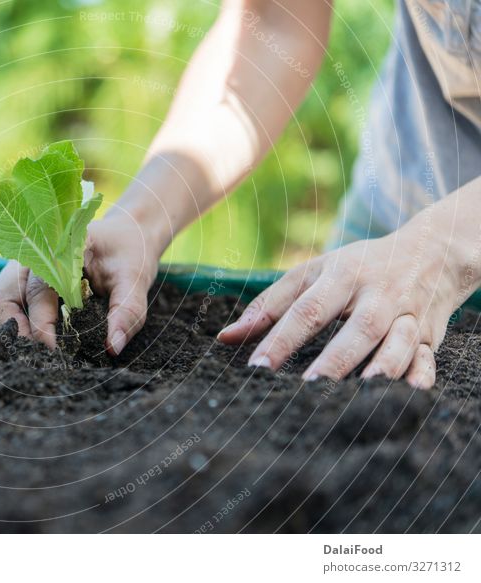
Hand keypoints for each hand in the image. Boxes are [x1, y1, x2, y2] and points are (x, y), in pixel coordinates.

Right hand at [0, 214, 160, 354]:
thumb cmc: (126, 253)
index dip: (42, 328)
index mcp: (55, 251)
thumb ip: (127, 310)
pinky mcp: (14, 285)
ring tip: (29, 357)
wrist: (124, 234)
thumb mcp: (136, 277)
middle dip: (17, 337)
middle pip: (0, 302)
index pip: (37, 293)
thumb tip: (112, 348)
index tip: (59, 354)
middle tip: (43, 362)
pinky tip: (22, 348)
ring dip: (0, 335)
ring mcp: (16, 272)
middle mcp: (28, 260)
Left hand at [217, 215, 472, 388]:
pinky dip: (421, 376)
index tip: (257, 367)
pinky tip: (409, 394)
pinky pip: (428, 357)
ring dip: (383, 368)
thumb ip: (270, 305)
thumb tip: (225, 338)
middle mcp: (378, 294)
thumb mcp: (313, 273)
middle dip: (337, 358)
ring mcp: (408, 314)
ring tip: (360, 395)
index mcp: (343, 275)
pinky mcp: (431, 334)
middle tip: (309, 387)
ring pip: (400, 342)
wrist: (432, 251)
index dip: (282, 338)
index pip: (308, 308)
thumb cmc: (357, 267)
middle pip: (360, 327)